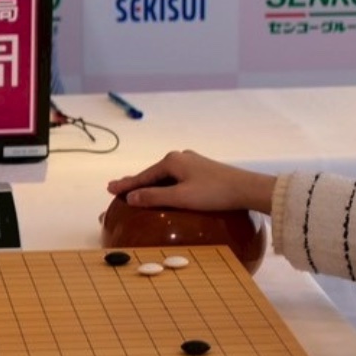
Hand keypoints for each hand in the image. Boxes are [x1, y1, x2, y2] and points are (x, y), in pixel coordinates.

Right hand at [106, 150, 275, 213]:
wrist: (246, 188)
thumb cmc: (213, 193)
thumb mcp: (181, 198)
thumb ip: (154, 197)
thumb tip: (131, 197)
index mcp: (172, 161)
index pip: (143, 176)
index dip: (126, 184)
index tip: (109, 189)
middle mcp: (180, 157)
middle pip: (152, 173)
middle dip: (135, 182)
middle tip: (116, 188)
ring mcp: (192, 162)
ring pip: (164, 175)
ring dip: (149, 183)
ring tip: (135, 190)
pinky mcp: (202, 170)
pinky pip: (175, 177)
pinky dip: (164, 184)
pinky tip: (163, 190)